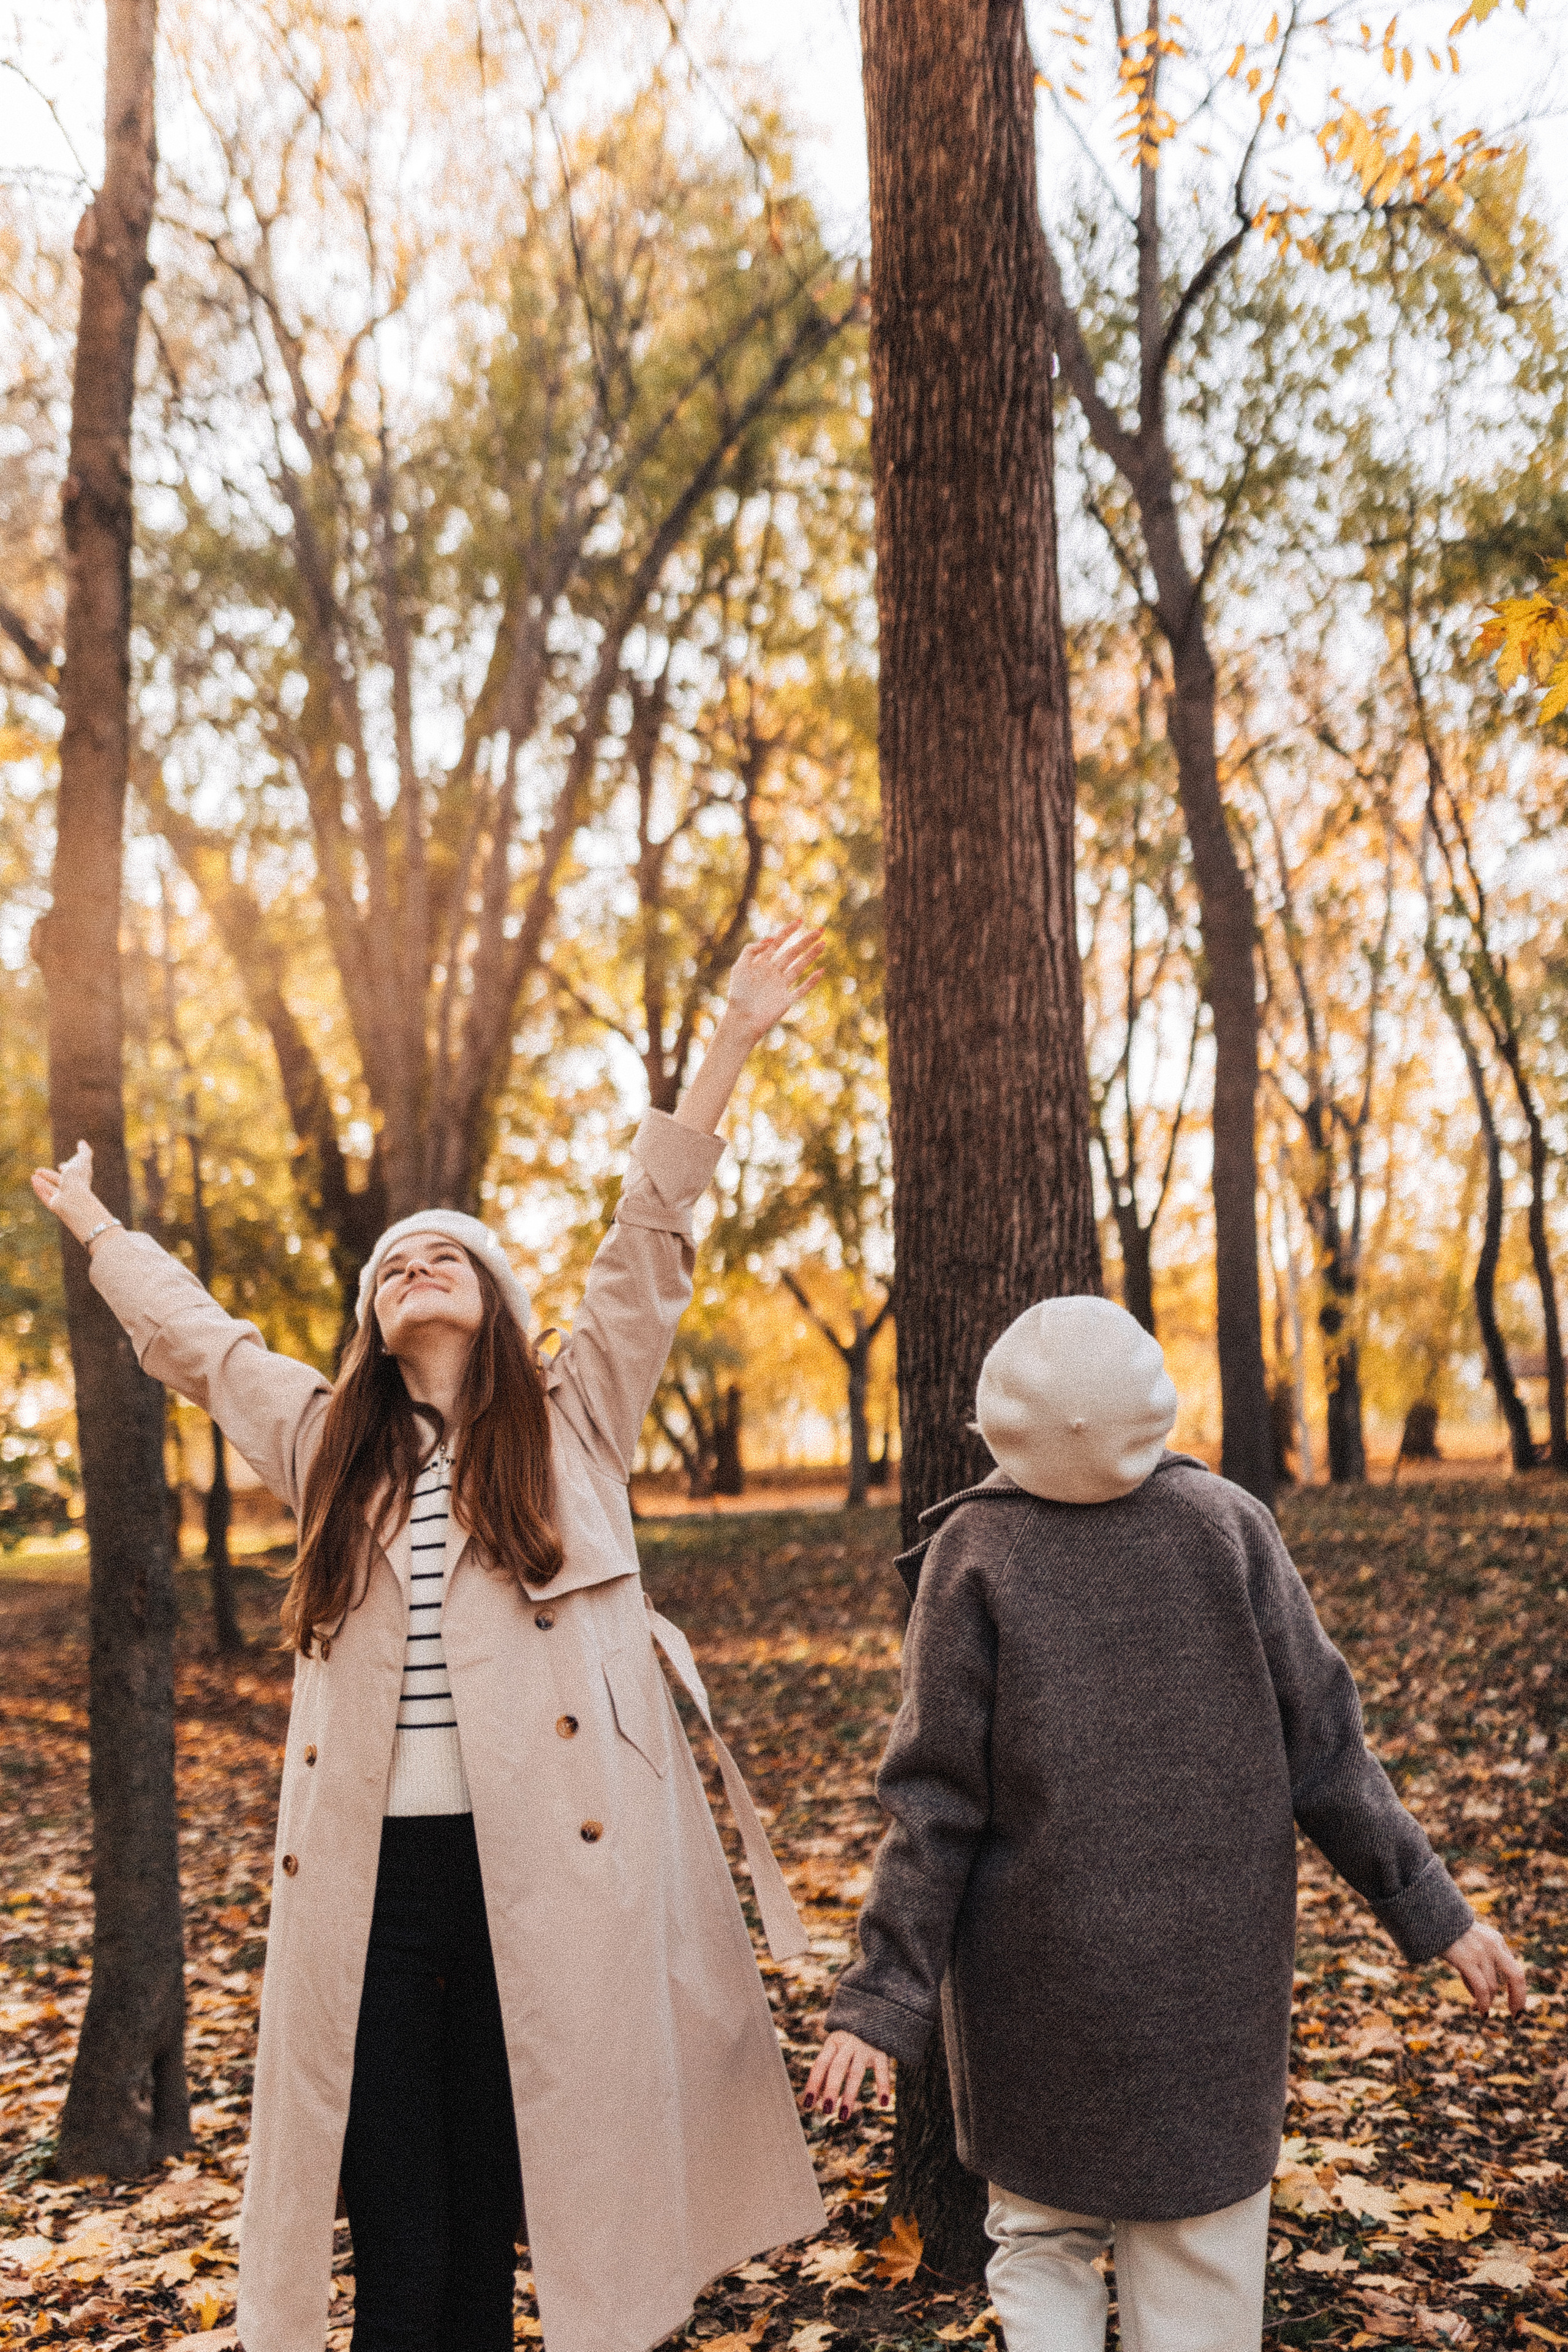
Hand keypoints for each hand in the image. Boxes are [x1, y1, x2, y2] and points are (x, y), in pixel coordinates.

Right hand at [31, 1141, 113, 1249]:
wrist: (73, 1200)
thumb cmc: (78, 1180)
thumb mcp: (83, 1161)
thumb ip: (84, 1152)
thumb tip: (82, 1142)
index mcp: (80, 1180)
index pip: (73, 1174)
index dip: (68, 1168)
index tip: (61, 1165)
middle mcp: (72, 1190)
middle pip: (60, 1182)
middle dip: (49, 1175)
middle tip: (38, 1170)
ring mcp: (63, 1199)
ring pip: (51, 1190)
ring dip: (41, 1182)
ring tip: (33, 1175)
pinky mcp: (55, 1206)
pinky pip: (45, 1196)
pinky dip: (39, 1188)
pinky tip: (33, 1180)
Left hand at [722, 922, 824, 1043]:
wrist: (741, 1020)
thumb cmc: (738, 995)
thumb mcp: (740, 967)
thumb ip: (751, 950)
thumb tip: (770, 940)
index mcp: (762, 964)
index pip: (778, 943)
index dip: (788, 931)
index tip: (800, 921)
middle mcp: (774, 973)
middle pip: (793, 952)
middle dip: (806, 941)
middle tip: (820, 930)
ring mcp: (781, 986)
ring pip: (800, 967)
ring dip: (811, 955)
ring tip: (823, 944)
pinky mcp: (786, 1000)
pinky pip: (802, 989)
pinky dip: (812, 981)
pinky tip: (821, 971)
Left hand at [802, 2030, 891, 2119]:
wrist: (876, 2014)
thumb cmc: (850, 2041)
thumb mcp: (837, 2049)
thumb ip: (828, 2071)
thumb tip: (815, 2100)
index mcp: (833, 2042)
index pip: (821, 2063)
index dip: (813, 2083)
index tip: (808, 2104)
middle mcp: (848, 2043)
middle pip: (837, 2067)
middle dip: (831, 2089)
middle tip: (826, 2110)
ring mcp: (865, 2047)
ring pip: (856, 2072)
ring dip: (849, 2095)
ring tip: (843, 2116)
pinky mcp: (881, 2051)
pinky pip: (882, 2070)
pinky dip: (883, 2086)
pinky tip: (883, 2103)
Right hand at [1443, 1921, 1526, 2017]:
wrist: (1429, 1915)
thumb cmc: (1447, 1932)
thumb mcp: (1472, 1941)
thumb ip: (1483, 1959)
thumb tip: (1484, 1994)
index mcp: (1497, 1940)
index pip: (1514, 1969)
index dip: (1515, 1990)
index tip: (1513, 2004)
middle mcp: (1493, 1945)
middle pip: (1516, 1977)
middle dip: (1518, 1999)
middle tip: (1515, 2015)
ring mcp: (1480, 1952)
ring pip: (1492, 1987)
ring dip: (1486, 2002)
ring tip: (1477, 2009)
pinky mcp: (1466, 1959)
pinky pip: (1481, 1988)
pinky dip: (1483, 2002)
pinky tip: (1480, 2010)